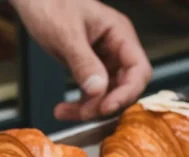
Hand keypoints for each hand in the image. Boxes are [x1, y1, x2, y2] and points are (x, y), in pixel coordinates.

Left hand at [12, 0, 151, 120]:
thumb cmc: (50, 3)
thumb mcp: (65, 33)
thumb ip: (83, 61)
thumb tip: (98, 90)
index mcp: (120, 34)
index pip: (138, 69)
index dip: (127, 92)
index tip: (106, 107)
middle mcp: (116, 48)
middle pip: (125, 86)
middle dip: (105, 104)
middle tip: (84, 113)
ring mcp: (104, 60)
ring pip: (107, 94)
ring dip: (89, 108)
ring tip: (64, 113)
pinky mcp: (90, 69)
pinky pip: (92, 93)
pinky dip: (79, 104)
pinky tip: (63, 110)